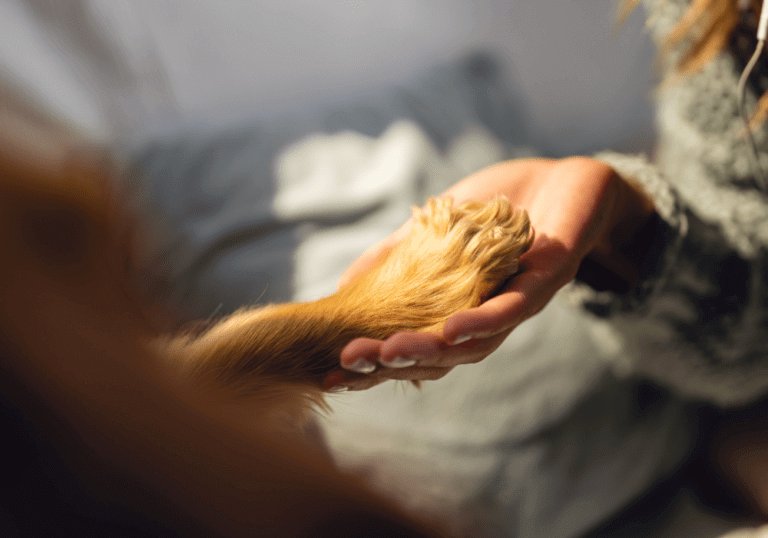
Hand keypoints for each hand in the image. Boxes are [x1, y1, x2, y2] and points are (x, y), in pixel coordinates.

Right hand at [329, 157, 655, 389]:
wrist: (567, 181)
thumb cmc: (499, 210)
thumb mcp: (434, 230)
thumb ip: (395, 259)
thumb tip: (342, 287)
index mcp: (456, 311)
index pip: (412, 347)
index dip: (374, 365)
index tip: (330, 375)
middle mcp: (485, 319)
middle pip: (436, 355)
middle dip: (389, 364)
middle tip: (347, 368)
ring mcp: (516, 305)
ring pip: (471, 344)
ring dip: (428, 352)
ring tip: (387, 355)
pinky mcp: (546, 281)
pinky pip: (514, 309)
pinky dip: (482, 322)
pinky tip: (452, 329)